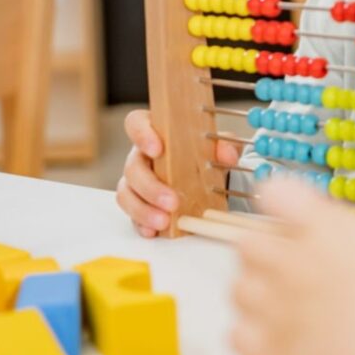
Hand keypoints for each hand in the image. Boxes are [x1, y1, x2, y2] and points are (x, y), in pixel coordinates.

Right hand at [115, 108, 238, 236]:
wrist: (208, 181)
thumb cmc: (203, 156)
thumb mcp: (216, 147)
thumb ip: (224, 146)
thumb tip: (228, 154)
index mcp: (155, 134)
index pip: (136, 123)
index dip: (141, 134)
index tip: (157, 149)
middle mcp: (140, 156)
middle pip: (132, 167)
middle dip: (150, 186)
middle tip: (172, 201)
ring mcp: (135, 182)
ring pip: (127, 193)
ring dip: (144, 209)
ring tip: (164, 221)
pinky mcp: (137, 205)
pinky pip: (131, 215)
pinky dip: (141, 223)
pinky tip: (154, 231)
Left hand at [232, 179, 354, 354]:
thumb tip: (343, 237)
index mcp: (327, 228)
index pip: (276, 193)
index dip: (281, 203)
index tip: (289, 213)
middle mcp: (293, 261)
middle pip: (249, 241)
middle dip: (265, 251)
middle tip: (288, 266)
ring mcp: (276, 308)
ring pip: (239, 288)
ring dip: (257, 293)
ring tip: (284, 305)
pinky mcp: (269, 353)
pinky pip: (238, 335)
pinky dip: (254, 336)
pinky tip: (279, 338)